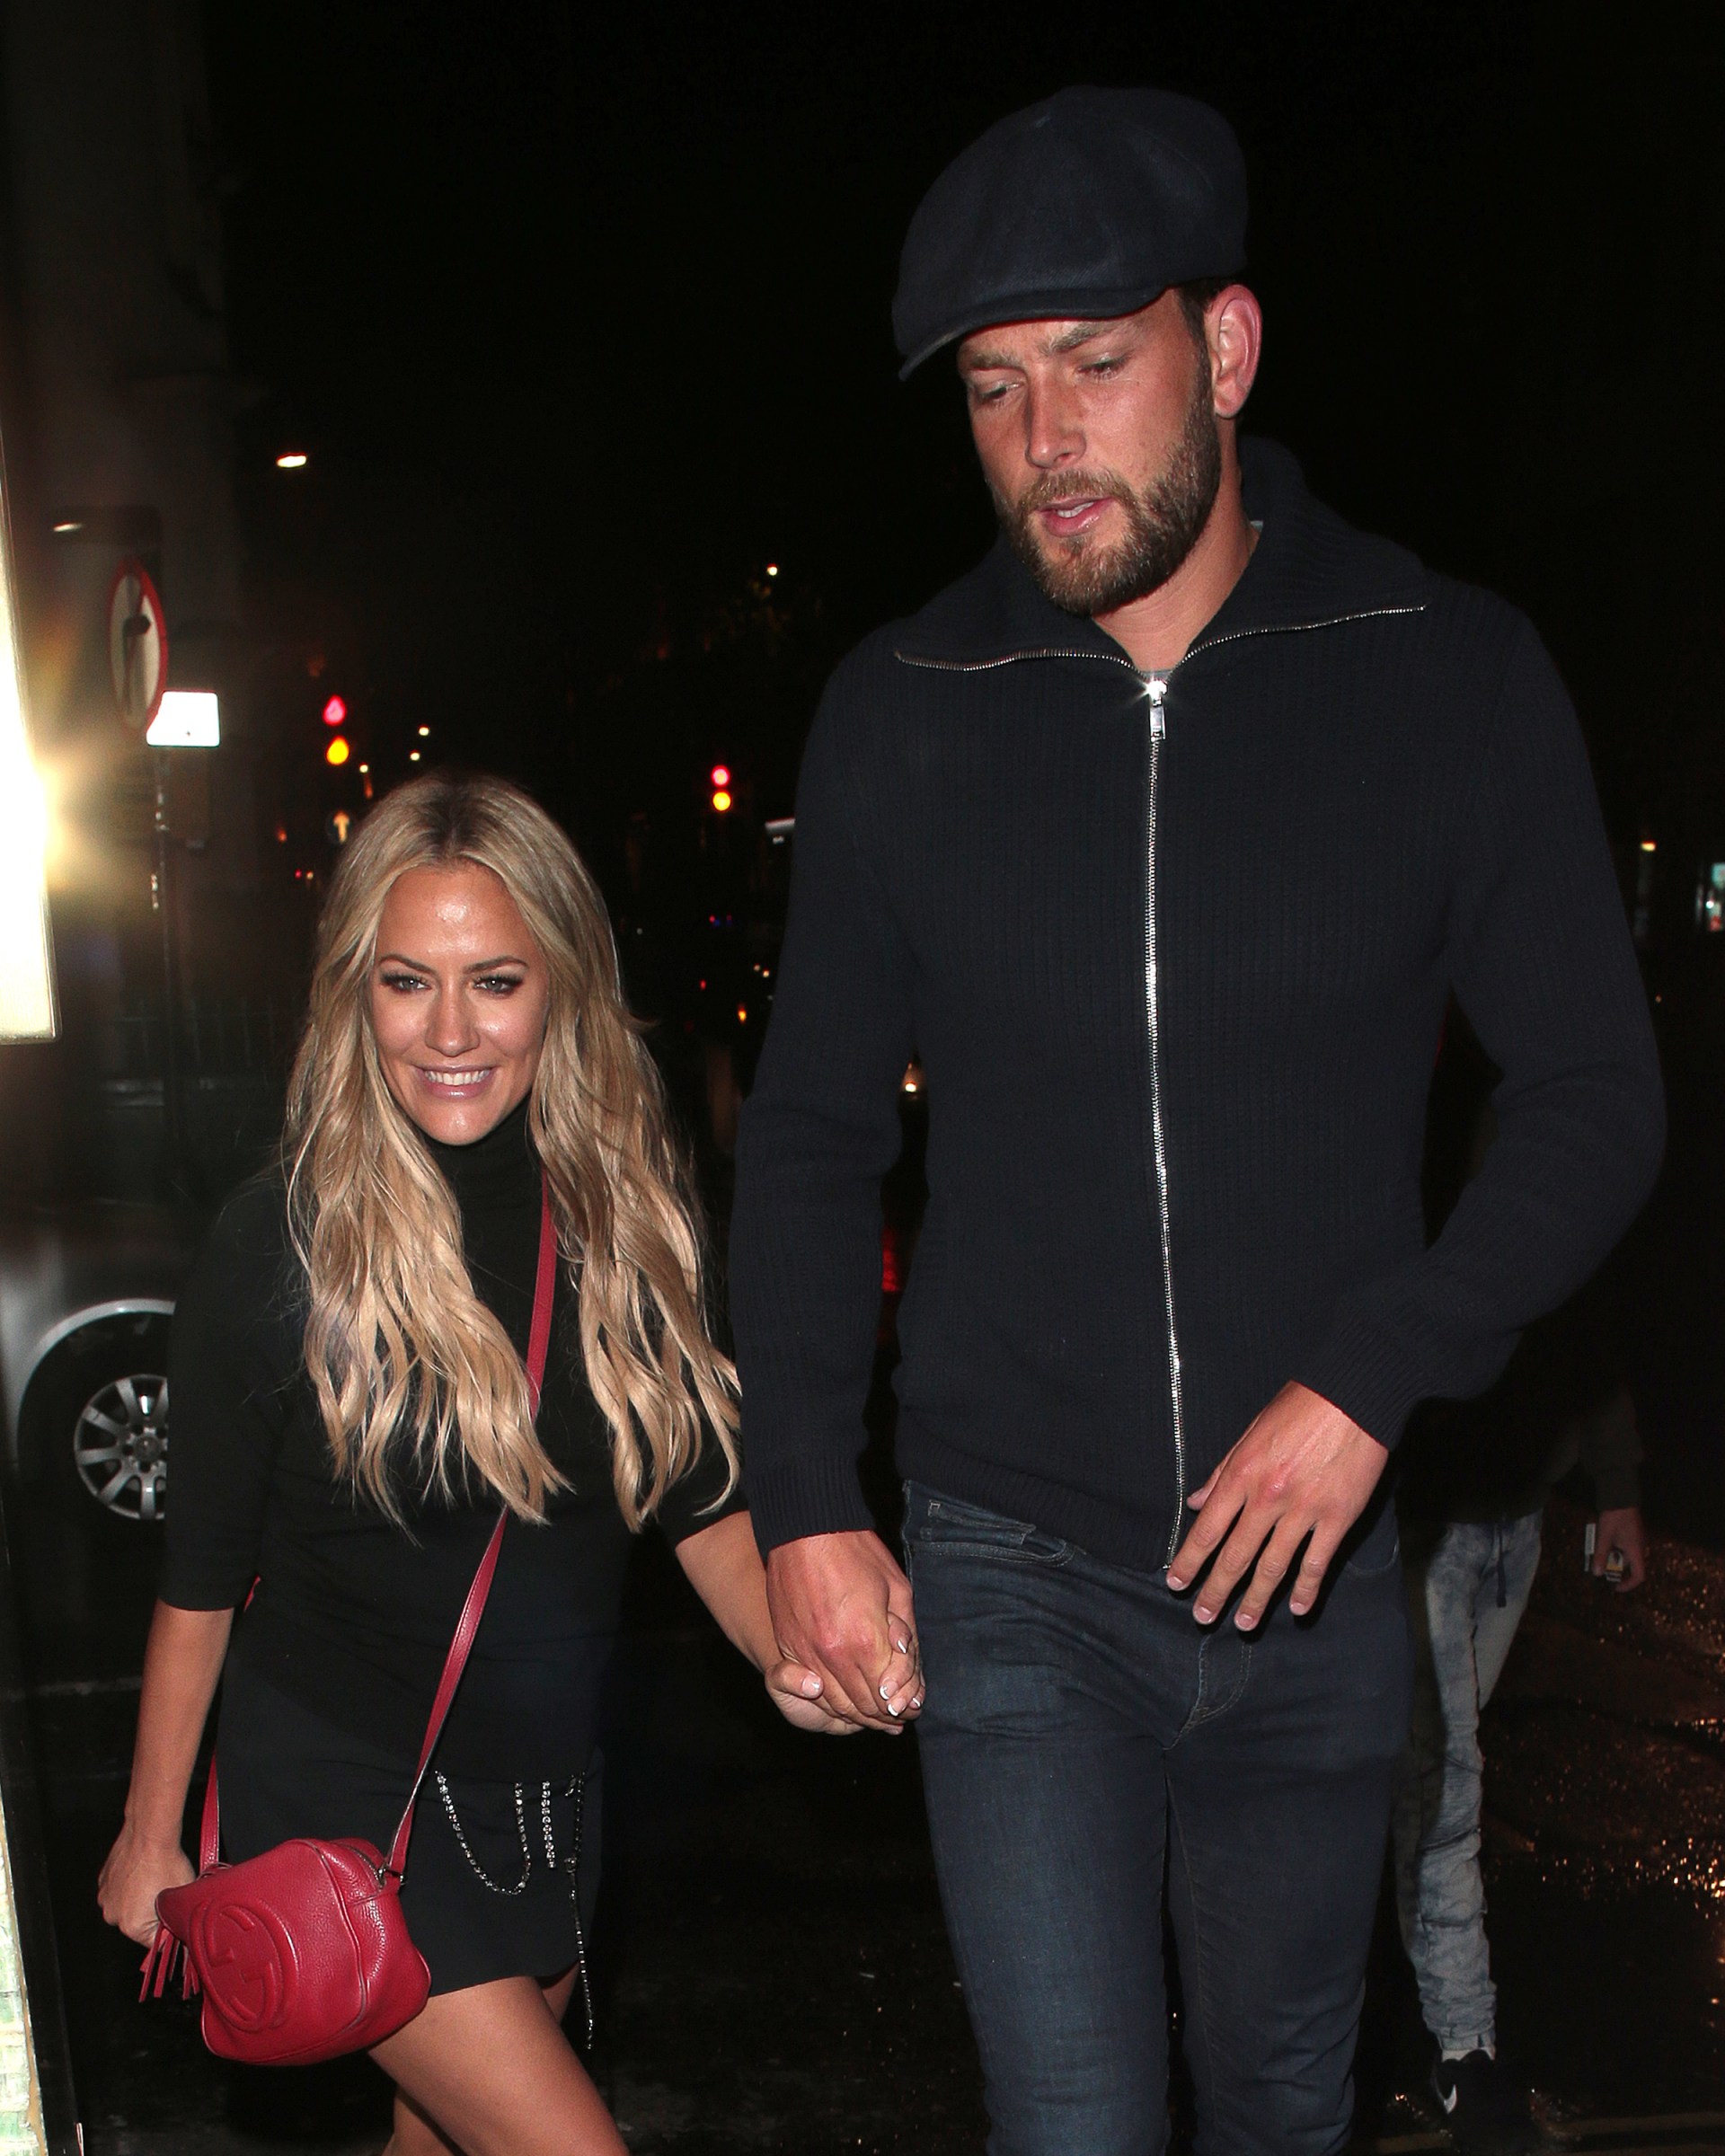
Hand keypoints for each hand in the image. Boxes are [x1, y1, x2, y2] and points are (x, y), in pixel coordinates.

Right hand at [98, 1820, 193, 1946]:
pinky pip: (121, 1891)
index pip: (155, 1942)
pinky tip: (145, 1872)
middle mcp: (113, 1916)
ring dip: (142, 1900)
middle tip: (169, 1893)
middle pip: (141, 1925)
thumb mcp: (183, 1897)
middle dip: (156, 1915)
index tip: (177, 1917)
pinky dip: (131, 1886)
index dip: (170, 1929)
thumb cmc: (166, 1861)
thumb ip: (181, 1921)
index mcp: (132, 1926)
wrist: (150, 1832)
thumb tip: (185, 1933)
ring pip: (129, 1907)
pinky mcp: (104, 1881)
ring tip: (156, 1879)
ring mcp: (106, 1897)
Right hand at [766, 1530, 920, 1731]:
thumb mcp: (898, 1589)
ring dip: (860, 1714)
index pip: (888, 1694)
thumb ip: (906, 1637)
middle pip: (863, 1706)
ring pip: (836, 1703)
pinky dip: (832, 1700)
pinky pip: (812, 1688)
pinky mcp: (788, 1648)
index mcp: (864, 1640)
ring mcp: (805, 1654)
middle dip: (885, 1715)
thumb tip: (910, 1672)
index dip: (905, 1705)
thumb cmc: (856, 1552)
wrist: (804, 1531)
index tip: (915, 1706)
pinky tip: (849, 1698)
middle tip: (901, 1714)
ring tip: (879, 1713)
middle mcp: (832, 1655)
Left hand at [1166, 1382, 1389, 1629]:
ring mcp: (1304, 1510)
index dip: (1190, 1561)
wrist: (1354, 1396)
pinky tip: (1297, 1608)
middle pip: (1236, 1555)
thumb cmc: (1300, 1406)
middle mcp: (1268, 1498)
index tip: (1176, 1584)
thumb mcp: (1250, 1431)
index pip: (1208, 1529)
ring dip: (1257, 1599)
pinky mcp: (1338, 1517)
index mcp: (1242, 1474)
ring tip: (1244, 1624)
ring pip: (1273, 1566)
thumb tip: (1195, 1501)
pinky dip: (1306, 1588)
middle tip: (1202, 1617)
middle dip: (1216, 1590)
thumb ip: (1223, 1471)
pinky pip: (1317, 1561)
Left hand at [1593, 1505, 1647, 1590]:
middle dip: (1613, 1568)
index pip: (1639, 1576)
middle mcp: (1638, 1548)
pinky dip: (1611, 1547)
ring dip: (1609, 1556)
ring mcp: (1634, 1540)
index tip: (1615, 1587)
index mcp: (1636, 1551)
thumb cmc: (1615, 1517)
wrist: (1620, 1496)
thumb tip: (1597, 1573)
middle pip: (1627, 1566)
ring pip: (1622, 1555)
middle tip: (1597, 1566)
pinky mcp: (1628, 1534)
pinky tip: (1599, 1541)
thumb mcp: (1605, 1537)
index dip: (1628, 1585)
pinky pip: (1620, 1546)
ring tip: (1595, 1551)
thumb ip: (1601, 1555)